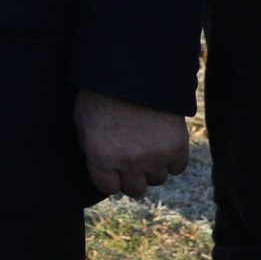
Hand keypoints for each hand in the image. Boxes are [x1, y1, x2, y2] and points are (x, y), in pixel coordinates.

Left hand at [75, 88, 190, 199]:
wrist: (132, 70)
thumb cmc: (100, 93)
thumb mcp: (82, 121)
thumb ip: (90, 149)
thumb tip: (102, 171)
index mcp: (101, 157)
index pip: (108, 187)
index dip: (109, 177)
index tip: (111, 168)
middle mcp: (129, 161)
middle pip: (135, 189)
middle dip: (130, 177)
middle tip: (129, 160)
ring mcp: (156, 155)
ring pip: (157, 179)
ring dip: (152, 167)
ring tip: (145, 146)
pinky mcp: (178, 146)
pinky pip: (177, 168)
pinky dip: (171, 159)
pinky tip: (161, 142)